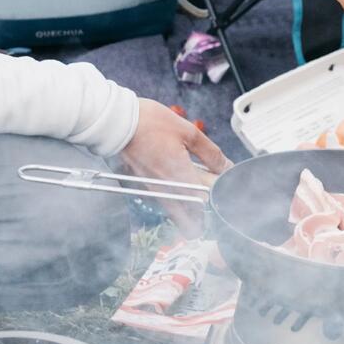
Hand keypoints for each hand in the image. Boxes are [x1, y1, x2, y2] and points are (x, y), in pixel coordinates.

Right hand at [118, 98, 231, 236]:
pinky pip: (167, 202)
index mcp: (180, 176)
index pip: (205, 203)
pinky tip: (186, 186)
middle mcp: (166, 188)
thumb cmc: (150, 123)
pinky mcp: (146, 185)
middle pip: (189, 220)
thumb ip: (210, 153)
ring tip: (202, 194)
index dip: (217, 202)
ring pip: (177, 214)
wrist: (117, 123)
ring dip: (191, 211)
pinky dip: (178, 201)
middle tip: (214, 203)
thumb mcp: (188, 132)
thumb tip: (226, 167)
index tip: (225, 194)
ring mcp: (154, 189)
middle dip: (204, 218)